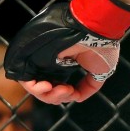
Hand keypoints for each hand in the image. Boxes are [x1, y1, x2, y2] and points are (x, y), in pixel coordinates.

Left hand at [4, 0, 129, 100]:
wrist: (96, 33)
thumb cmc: (102, 49)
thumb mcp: (100, 72)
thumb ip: (89, 87)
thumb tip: (77, 97)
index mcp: (65, 67)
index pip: (57, 88)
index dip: (64, 96)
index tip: (73, 92)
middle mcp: (51, 65)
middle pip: (46, 92)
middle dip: (57, 97)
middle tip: (68, 91)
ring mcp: (42, 62)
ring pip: (36, 89)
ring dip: (49, 95)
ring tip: (62, 90)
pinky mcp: (32, 59)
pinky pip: (27, 81)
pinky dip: (37, 89)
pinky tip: (49, 87)